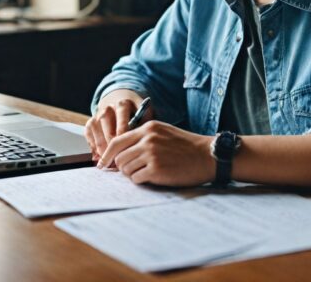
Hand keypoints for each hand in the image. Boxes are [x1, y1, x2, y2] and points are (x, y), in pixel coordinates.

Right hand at [84, 90, 152, 160]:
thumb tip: (140, 141)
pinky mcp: (90, 122)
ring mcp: (97, 115)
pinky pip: (88, 135)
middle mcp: (108, 108)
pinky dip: (93, 146)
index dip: (123, 136)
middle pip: (107, 128)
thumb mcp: (144, 112)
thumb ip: (144, 124)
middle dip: (113, 146)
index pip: (121, 119)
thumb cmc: (135, 112)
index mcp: (122, 104)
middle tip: (119, 159)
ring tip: (110, 160)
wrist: (121, 100)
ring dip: (103, 148)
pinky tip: (101, 155)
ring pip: (97, 132)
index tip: (127, 149)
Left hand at [97, 120, 214, 186]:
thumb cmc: (187, 146)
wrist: (208, 156)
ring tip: (148, 173)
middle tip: (133, 172)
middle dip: (122, 168)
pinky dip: (142, 181)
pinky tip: (154, 178)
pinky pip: (136, 179)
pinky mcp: (156, 170)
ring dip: (133, 175)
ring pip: (126, 170)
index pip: (117, 141)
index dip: (107, 155)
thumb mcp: (164, 133)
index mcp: (148, 128)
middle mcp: (147, 139)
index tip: (103, 165)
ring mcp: (151, 154)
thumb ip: (144, 138)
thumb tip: (121, 152)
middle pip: (119, 158)